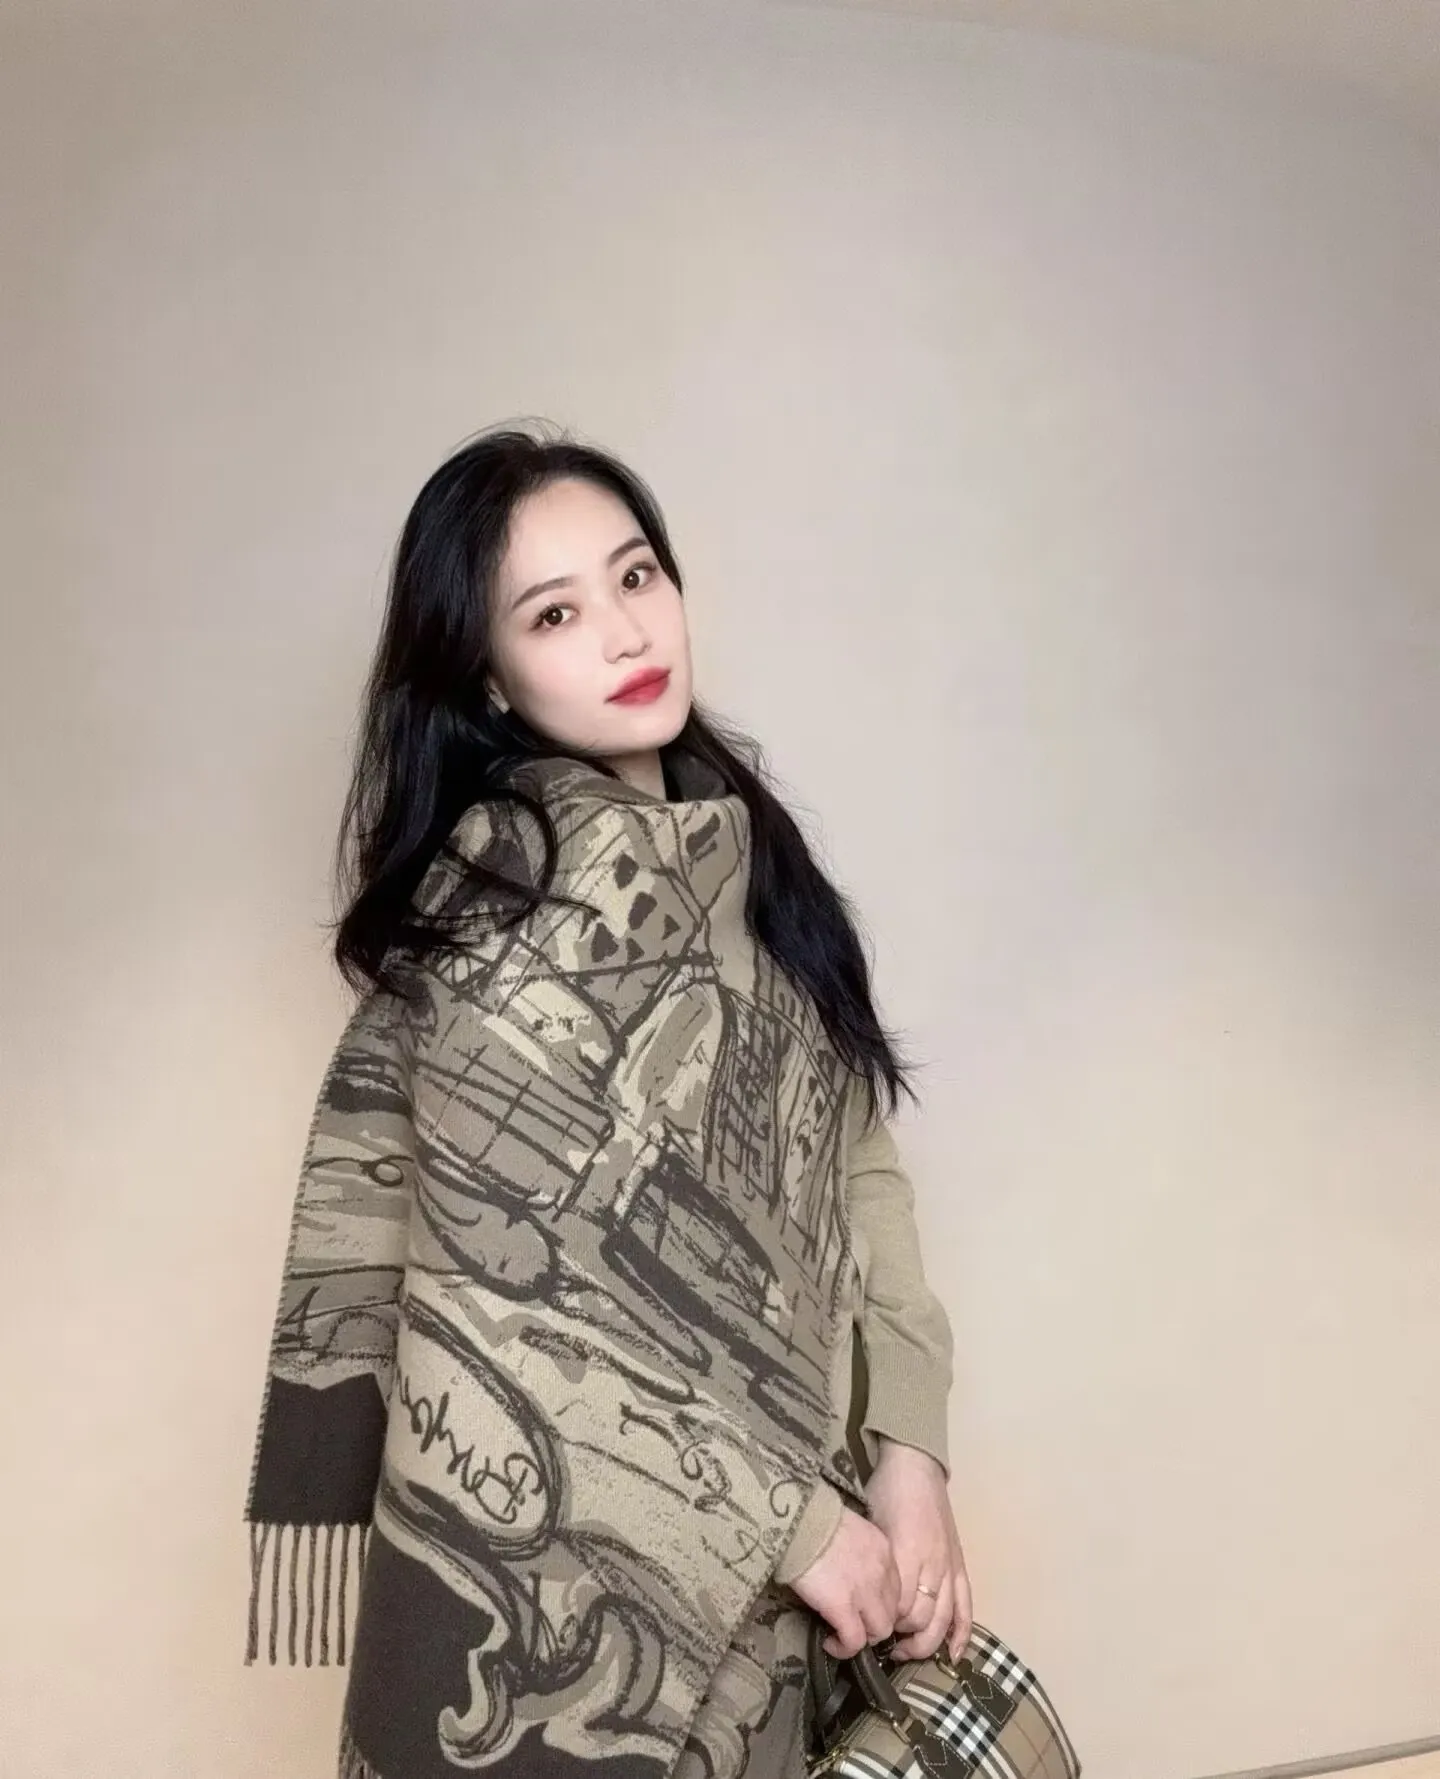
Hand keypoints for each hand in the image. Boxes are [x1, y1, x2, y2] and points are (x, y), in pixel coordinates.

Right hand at [786, 1505, 900, 1659]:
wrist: (798, 1521)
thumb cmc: (814, 1519)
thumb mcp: (849, 1529)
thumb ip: (858, 1551)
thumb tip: (848, 1570)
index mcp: (883, 1550)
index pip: (896, 1588)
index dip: (881, 1602)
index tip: (864, 1606)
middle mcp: (882, 1572)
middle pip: (893, 1612)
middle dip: (876, 1623)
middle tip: (855, 1624)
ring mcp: (865, 1593)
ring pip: (880, 1631)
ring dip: (864, 1638)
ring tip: (844, 1637)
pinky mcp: (843, 1608)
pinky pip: (854, 1641)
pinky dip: (844, 1649)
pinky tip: (830, 1644)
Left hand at [864, 1440, 972, 1662]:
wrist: (914, 1466)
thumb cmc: (885, 1492)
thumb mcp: (872, 1526)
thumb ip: (875, 1564)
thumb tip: (865, 1599)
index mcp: (907, 1552)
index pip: (897, 1606)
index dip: (881, 1623)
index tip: (864, 1628)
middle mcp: (932, 1564)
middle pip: (921, 1619)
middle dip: (900, 1638)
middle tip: (880, 1644)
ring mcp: (949, 1566)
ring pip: (943, 1619)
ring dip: (925, 1642)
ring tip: (903, 1651)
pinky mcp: (959, 1565)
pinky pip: (966, 1606)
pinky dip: (961, 1634)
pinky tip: (953, 1655)